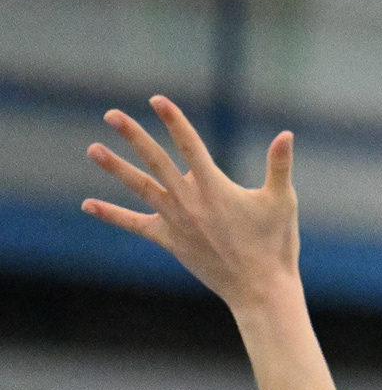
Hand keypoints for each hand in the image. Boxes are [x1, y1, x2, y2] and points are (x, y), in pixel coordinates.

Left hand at [82, 95, 298, 309]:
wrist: (260, 289)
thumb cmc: (276, 245)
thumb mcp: (282, 202)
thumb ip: (280, 166)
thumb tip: (286, 134)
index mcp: (216, 188)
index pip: (190, 146)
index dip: (174, 121)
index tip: (157, 100)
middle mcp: (191, 202)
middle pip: (156, 161)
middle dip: (134, 136)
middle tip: (111, 115)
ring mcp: (177, 222)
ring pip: (141, 188)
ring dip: (116, 168)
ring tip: (93, 149)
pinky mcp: (170, 241)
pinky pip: (136, 225)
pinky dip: (112, 215)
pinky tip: (88, 204)